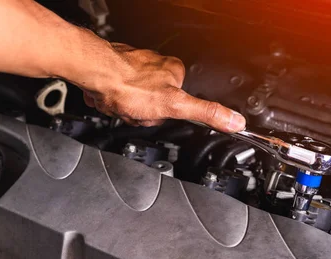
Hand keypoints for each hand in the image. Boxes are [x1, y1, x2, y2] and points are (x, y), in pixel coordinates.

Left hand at [81, 43, 245, 131]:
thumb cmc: (129, 86)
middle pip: (153, 106)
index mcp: (175, 71)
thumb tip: (235, 120)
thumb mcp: (175, 106)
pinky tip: (109, 101)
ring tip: (120, 105)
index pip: (177, 103)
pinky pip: (115, 97)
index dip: (165, 116)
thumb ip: (206, 112)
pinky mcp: (113, 73)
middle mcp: (154, 66)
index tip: (156, 114)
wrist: (95, 74)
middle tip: (135, 112)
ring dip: (124, 111)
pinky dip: (110, 103)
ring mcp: (132, 69)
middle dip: (142, 115)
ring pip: (133, 104)